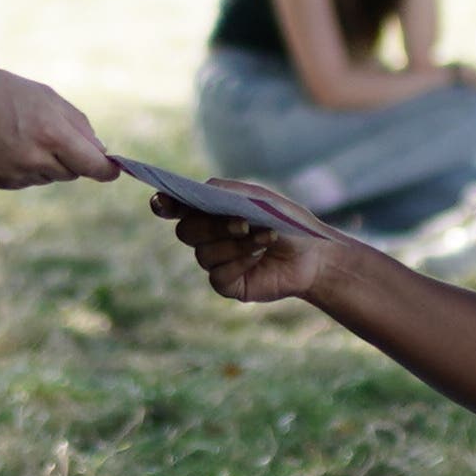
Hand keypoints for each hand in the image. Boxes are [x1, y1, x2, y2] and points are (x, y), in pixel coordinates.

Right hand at [0, 65, 117, 188]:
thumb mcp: (45, 96)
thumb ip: (77, 124)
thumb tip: (100, 151)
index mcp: (51, 135)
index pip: (93, 167)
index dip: (107, 170)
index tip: (113, 170)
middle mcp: (34, 161)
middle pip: (71, 173)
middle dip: (70, 158)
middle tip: (49, 133)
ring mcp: (13, 176)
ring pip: (45, 177)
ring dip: (43, 162)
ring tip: (17, 133)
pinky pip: (22, 181)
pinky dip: (20, 167)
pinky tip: (1, 144)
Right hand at [161, 187, 356, 305]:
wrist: (315, 255)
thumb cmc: (286, 222)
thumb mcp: (258, 199)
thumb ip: (227, 192)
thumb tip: (200, 191)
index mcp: (210, 211)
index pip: (175, 208)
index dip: (163, 205)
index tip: (161, 202)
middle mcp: (207, 237)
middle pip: (185, 232)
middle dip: (212, 227)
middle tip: (242, 222)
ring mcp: (215, 262)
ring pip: (203, 254)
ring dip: (234, 244)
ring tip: (265, 237)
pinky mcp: (227, 284)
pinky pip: (217, 276)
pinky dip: (239, 262)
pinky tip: (259, 256)